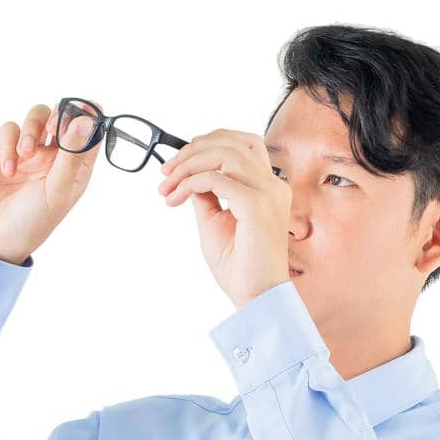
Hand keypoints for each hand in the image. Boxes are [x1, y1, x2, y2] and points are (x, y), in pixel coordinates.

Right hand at [0, 102, 102, 264]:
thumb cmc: (31, 224)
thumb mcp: (57, 191)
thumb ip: (71, 155)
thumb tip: (86, 121)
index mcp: (75, 168)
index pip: (90, 131)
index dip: (88, 116)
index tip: (79, 114)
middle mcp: (55, 158)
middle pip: (62, 115)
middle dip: (57, 115)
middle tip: (52, 129)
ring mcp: (30, 154)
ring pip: (36, 117)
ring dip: (30, 129)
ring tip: (24, 155)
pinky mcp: (4, 152)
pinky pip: (9, 130)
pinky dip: (8, 145)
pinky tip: (7, 170)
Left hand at [158, 129, 291, 307]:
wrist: (255, 298)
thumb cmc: (240, 268)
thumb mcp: (214, 221)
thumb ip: (206, 194)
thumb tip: (188, 174)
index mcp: (268, 188)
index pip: (242, 144)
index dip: (208, 143)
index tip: (178, 163)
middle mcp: (273, 185)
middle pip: (233, 141)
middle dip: (193, 150)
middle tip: (166, 171)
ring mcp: (268, 193)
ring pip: (225, 153)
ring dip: (189, 164)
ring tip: (168, 185)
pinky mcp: (257, 206)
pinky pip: (217, 179)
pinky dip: (190, 183)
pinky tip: (176, 198)